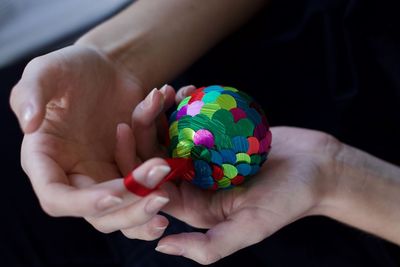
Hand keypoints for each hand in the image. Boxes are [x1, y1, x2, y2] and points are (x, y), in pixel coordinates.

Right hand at [9, 45, 155, 217]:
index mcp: (46, 161)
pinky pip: (144, 191)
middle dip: (129, 209)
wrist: (110, 69)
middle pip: (98, 215)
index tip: (112, 197)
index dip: (82, 204)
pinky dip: (159, 188)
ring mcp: (104, 176)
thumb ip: (30, 94)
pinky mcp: (128, 171)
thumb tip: (28, 123)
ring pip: (124, 212)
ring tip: (168, 190)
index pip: (56, 198)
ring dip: (147, 208)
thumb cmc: (73, 68)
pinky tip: (174, 173)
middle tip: (159, 194)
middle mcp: (75, 176)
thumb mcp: (46, 71)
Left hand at [114, 85, 340, 263]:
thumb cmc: (288, 201)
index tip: (124, 130)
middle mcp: (192, 180)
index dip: (131, 160)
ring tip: (164, 90)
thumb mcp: (250, 229)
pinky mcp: (218, 136)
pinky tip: (185, 89)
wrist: (318, 169)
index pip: (148, 185)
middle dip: (144, 129)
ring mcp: (205, 156)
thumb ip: (207, 246)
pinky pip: (195, 118)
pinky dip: (188, 104)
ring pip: (171, 133)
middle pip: (155, 155)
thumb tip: (158, 245)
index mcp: (190, 205)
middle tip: (146, 102)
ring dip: (163, 112)